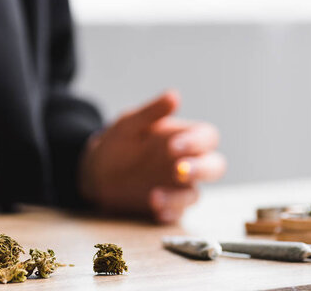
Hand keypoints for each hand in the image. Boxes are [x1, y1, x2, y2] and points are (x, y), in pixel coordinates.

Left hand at [79, 90, 225, 223]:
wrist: (96, 172)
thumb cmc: (118, 143)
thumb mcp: (129, 124)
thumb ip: (151, 112)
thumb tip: (174, 95)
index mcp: (183, 137)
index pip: (207, 137)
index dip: (197, 141)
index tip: (173, 146)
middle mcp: (187, 162)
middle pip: (214, 166)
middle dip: (202, 169)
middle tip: (179, 170)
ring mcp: (178, 187)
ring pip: (195, 194)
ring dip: (179, 197)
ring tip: (154, 196)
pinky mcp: (167, 206)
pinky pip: (176, 214)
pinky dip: (168, 213)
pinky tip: (155, 210)